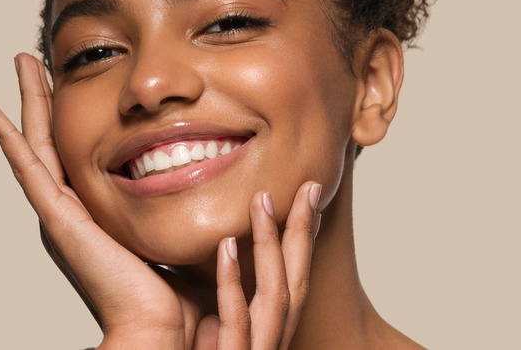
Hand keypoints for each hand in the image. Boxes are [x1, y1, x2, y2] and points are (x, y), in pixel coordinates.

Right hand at [0, 53, 320, 348]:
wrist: (164, 335)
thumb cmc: (180, 298)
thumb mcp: (182, 235)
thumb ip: (188, 210)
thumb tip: (214, 180)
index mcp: (100, 216)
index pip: (82, 154)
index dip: (73, 118)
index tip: (71, 85)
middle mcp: (75, 212)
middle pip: (54, 141)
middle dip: (45, 100)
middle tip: (33, 63)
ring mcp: (63, 214)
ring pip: (38, 145)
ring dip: (28, 103)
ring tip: (20, 64)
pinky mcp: (59, 219)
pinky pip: (29, 168)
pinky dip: (8, 138)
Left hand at [192, 185, 321, 349]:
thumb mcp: (209, 349)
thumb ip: (213, 330)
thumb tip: (208, 314)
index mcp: (265, 340)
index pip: (292, 286)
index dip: (304, 245)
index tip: (311, 205)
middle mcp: (267, 346)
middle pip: (295, 283)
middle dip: (303, 233)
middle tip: (309, 186)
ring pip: (274, 295)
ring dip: (270, 243)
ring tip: (262, 199)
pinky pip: (234, 320)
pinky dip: (232, 281)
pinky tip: (227, 245)